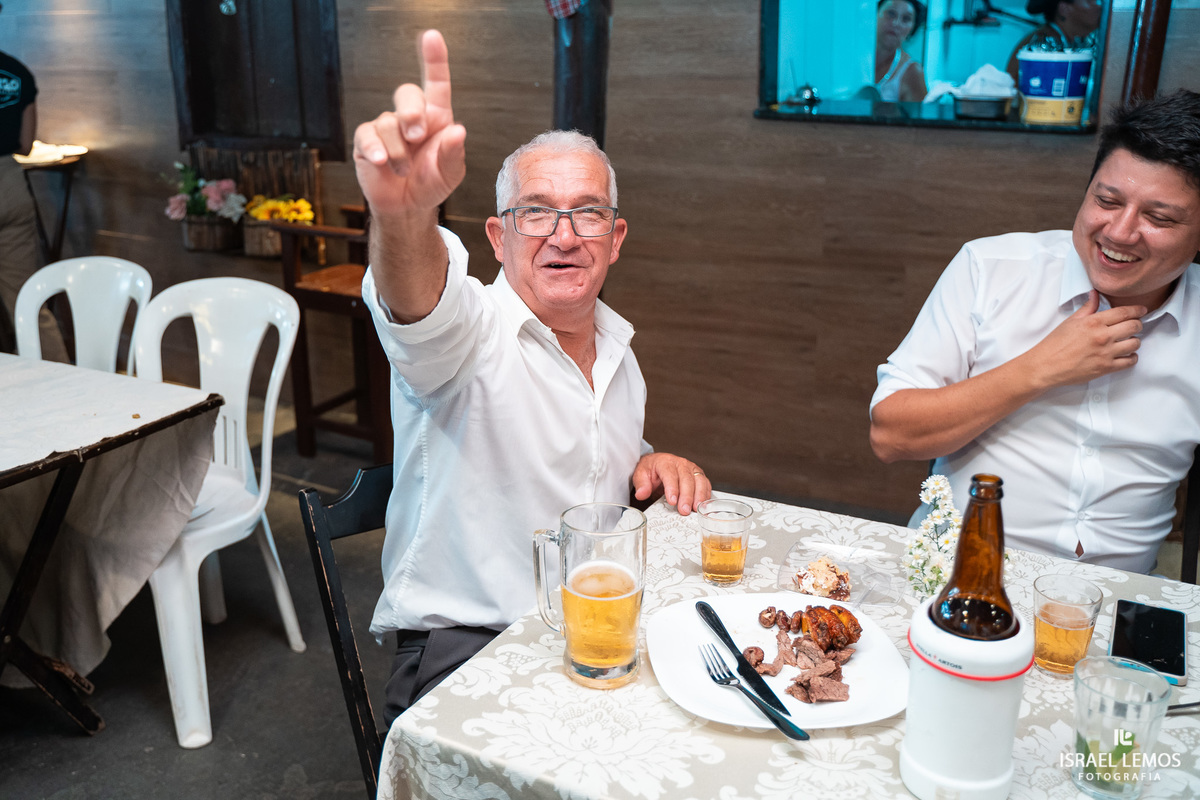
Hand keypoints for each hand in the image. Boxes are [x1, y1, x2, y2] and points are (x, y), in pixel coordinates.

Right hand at [353, 30, 466, 218]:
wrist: (407, 207)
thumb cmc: (431, 183)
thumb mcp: (450, 173)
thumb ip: (453, 153)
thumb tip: (457, 131)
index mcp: (436, 118)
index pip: (436, 83)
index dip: (434, 60)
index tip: (431, 37)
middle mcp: (411, 117)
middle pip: (406, 94)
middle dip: (411, 113)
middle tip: (416, 137)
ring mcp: (387, 127)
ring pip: (388, 123)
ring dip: (399, 152)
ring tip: (404, 170)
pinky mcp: (367, 141)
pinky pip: (367, 135)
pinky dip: (376, 149)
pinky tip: (381, 162)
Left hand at [632, 453, 711, 515]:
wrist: (657, 463)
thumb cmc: (651, 470)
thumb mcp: (640, 475)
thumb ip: (641, 484)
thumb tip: (642, 494)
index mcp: (666, 462)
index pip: (670, 475)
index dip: (672, 488)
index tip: (672, 501)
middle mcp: (681, 464)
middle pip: (686, 479)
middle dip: (686, 496)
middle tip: (684, 510)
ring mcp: (691, 468)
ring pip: (699, 480)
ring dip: (699, 496)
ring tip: (696, 509)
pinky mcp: (698, 474)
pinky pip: (705, 483)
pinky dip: (706, 494)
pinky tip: (703, 505)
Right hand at [1024, 290, 1145, 389]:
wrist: (1045, 365)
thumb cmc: (1055, 343)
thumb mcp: (1071, 321)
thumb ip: (1087, 308)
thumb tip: (1095, 294)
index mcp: (1094, 322)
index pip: (1124, 312)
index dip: (1137, 310)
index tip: (1141, 310)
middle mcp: (1103, 336)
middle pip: (1134, 326)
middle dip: (1137, 324)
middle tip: (1133, 326)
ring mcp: (1106, 353)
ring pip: (1135, 343)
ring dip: (1134, 341)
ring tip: (1127, 341)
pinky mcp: (1106, 368)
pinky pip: (1130, 361)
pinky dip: (1131, 357)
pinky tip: (1125, 355)